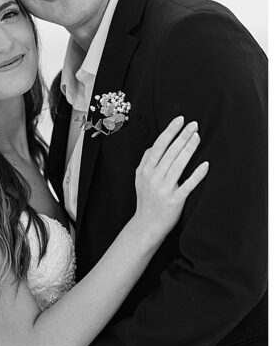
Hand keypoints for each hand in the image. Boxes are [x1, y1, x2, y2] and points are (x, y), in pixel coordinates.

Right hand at [131, 116, 208, 240]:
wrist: (146, 225)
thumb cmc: (146, 200)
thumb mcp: (139, 179)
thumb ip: (146, 161)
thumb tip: (154, 146)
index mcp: (145, 170)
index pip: (158, 146)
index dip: (169, 132)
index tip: (179, 121)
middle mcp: (154, 177)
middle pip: (170, 152)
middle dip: (182, 136)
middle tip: (194, 124)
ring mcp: (164, 188)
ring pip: (178, 164)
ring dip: (189, 149)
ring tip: (197, 136)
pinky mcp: (175, 200)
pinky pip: (188, 184)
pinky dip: (197, 174)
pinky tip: (205, 165)